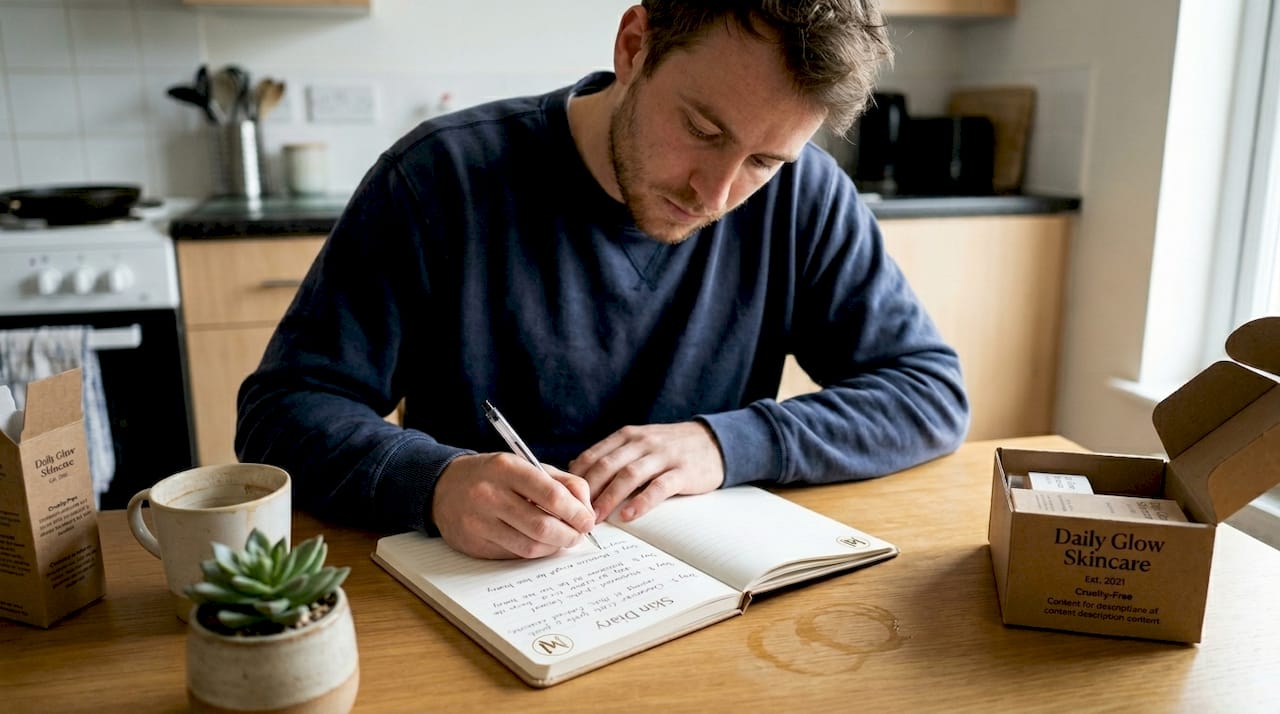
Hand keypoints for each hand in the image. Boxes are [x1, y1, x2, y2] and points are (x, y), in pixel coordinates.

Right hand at [432, 452, 595, 558]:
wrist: (443, 487)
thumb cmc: (494, 475)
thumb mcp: (526, 465)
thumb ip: (562, 482)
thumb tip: (587, 509)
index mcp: (507, 468)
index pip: (552, 495)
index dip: (577, 512)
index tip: (587, 520)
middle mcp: (490, 495)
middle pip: (543, 526)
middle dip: (569, 535)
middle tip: (578, 534)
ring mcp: (479, 522)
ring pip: (530, 545)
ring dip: (554, 547)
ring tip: (562, 539)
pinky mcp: (474, 544)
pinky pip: (514, 555)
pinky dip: (534, 551)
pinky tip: (540, 543)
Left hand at [570, 421, 724, 523]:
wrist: (714, 442)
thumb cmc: (671, 447)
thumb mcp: (640, 442)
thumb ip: (612, 454)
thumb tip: (574, 468)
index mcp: (629, 436)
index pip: (594, 455)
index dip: (577, 477)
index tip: (565, 498)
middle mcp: (643, 442)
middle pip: (607, 465)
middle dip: (589, 490)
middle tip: (576, 514)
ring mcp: (663, 456)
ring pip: (629, 476)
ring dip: (609, 498)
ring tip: (597, 518)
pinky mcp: (683, 471)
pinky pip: (659, 487)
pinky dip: (642, 502)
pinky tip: (629, 516)